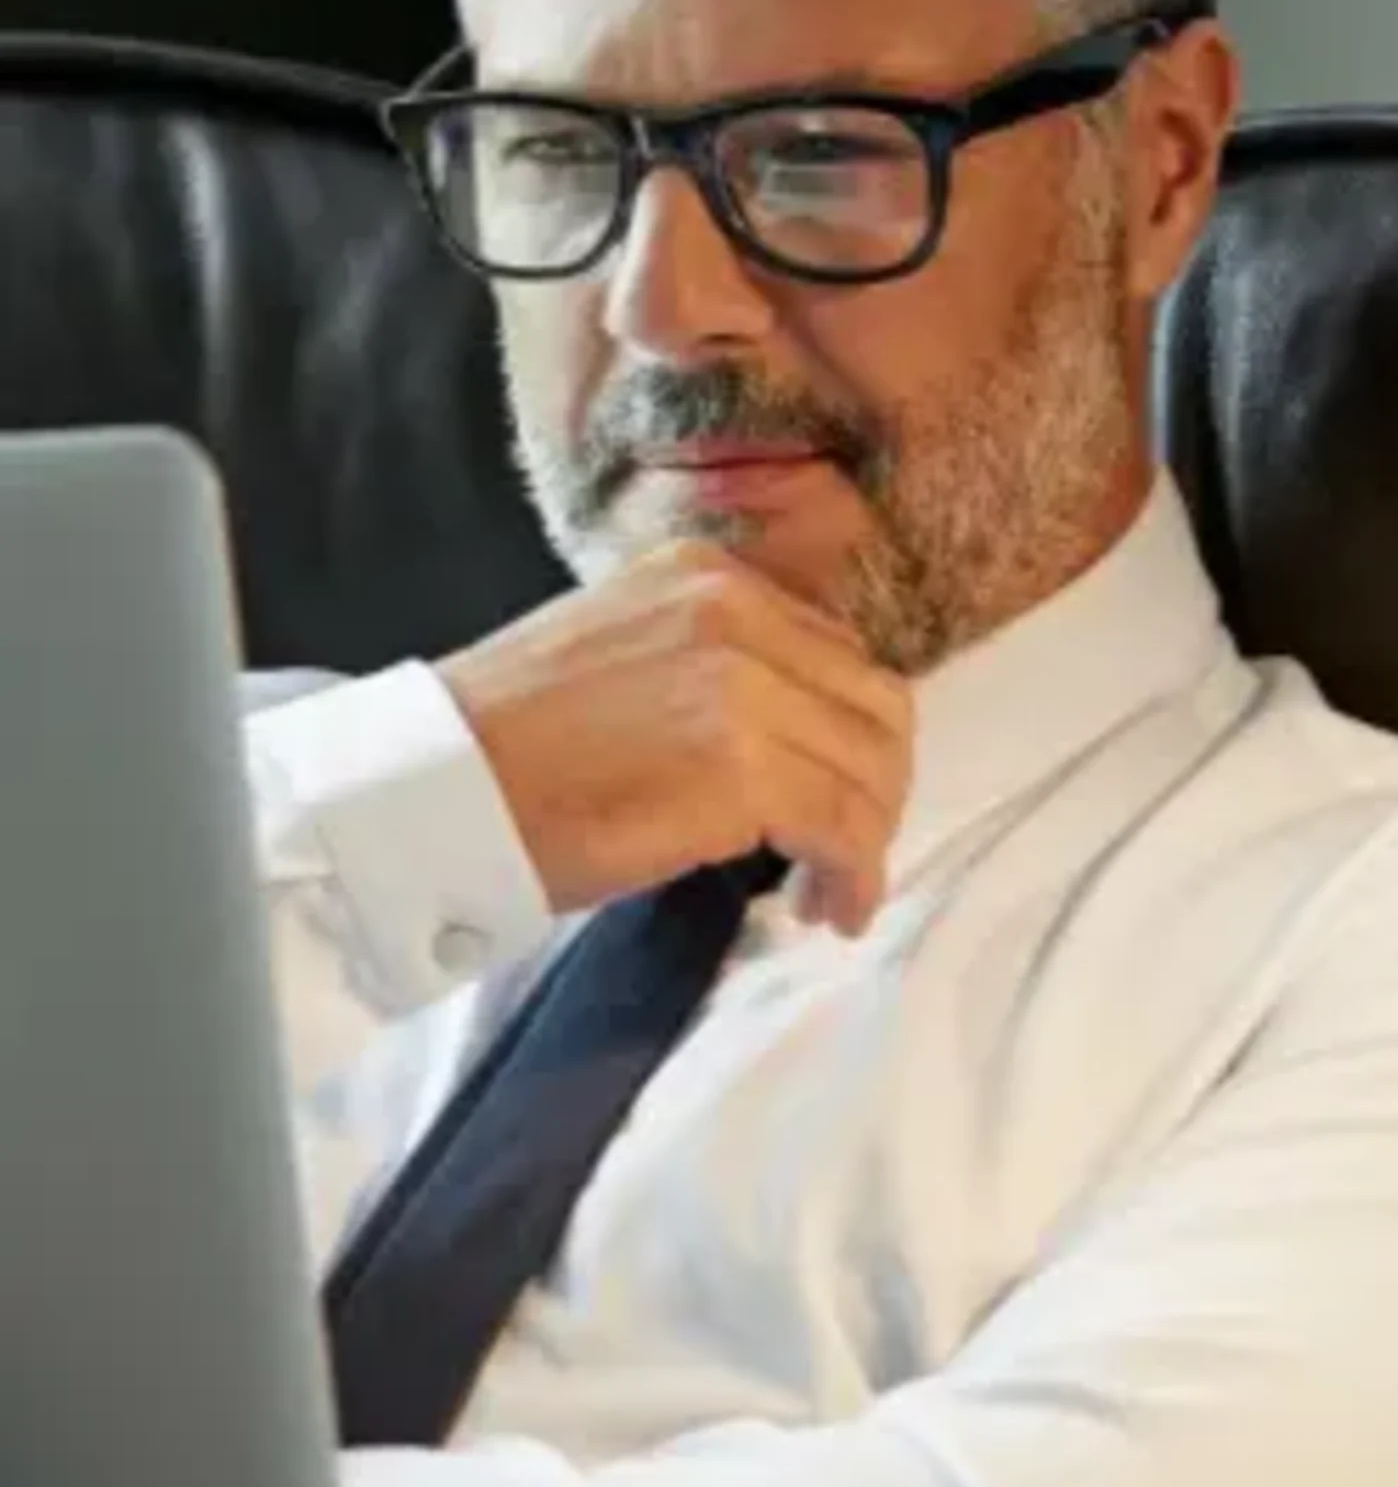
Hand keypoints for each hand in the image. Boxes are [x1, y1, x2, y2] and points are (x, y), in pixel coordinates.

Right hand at [438, 543, 913, 933]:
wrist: (433, 790)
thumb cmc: (504, 745)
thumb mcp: (620, 649)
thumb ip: (710, 662)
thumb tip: (787, 731)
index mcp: (706, 576)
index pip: (833, 650)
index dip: (850, 731)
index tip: (832, 792)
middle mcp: (735, 611)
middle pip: (872, 704)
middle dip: (875, 786)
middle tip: (842, 851)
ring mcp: (743, 684)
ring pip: (869, 769)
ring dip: (867, 839)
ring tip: (828, 891)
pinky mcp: (741, 766)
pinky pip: (844, 826)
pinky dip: (853, 876)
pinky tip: (826, 910)